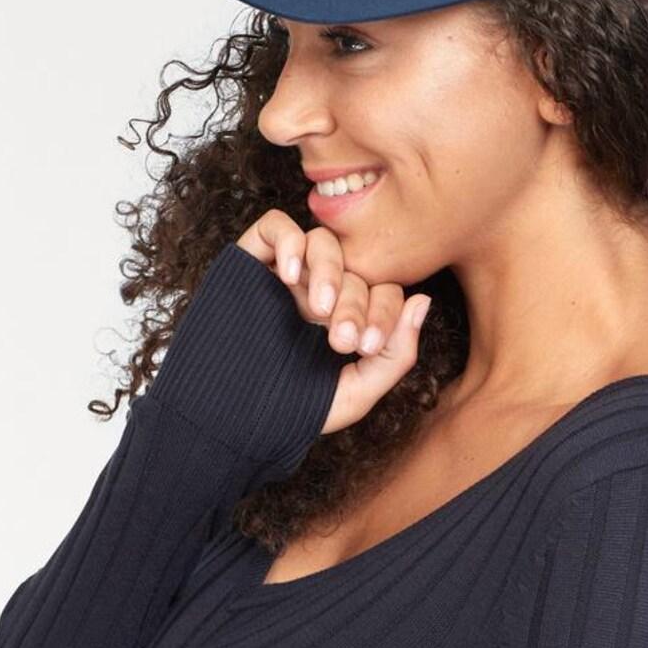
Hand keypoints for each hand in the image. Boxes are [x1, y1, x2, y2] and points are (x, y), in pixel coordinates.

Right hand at [235, 210, 431, 437]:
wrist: (225, 420)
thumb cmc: (292, 412)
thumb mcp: (355, 392)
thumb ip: (394, 354)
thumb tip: (422, 301)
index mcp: (347, 319)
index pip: (382, 292)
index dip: (384, 312)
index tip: (366, 345)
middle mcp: (319, 292)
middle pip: (354, 271)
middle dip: (354, 304)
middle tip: (340, 340)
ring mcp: (285, 276)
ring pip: (322, 242)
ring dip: (328, 271)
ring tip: (317, 310)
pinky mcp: (249, 263)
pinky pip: (274, 227)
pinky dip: (287, 242)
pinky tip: (289, 277)